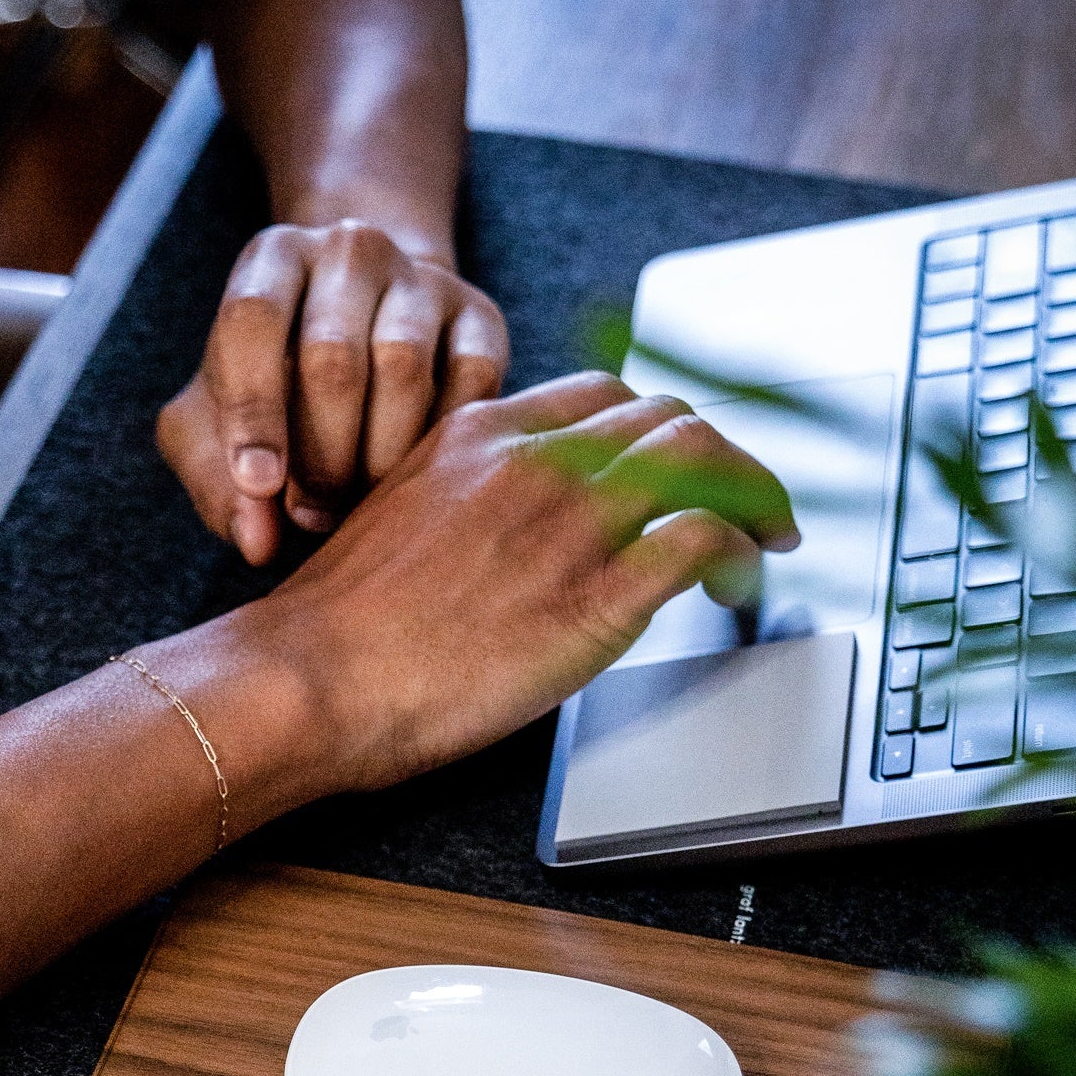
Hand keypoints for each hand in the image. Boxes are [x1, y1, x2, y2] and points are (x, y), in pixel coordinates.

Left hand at [155, 220, 508, 565]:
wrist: (364, 326)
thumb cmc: (274, 387)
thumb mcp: (215, 426)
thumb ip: (217, 482)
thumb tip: (258, 542)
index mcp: (272, 259)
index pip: (252, 320)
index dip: (252, 411)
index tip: (260, 486)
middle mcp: (349, 250)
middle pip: (333, 357)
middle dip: (319, 454)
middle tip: (312, 509)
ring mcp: (422, 277)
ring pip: (404, 371)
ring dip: (376, 459)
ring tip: (356, 499)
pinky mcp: (479, 317)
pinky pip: (470, 385)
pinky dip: (439, 444)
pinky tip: (412, 473)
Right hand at [200, 372, 799, 797]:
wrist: (310, 678)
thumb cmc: (338, 629)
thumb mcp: (395, 522)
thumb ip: (461, 501)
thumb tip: (503, 530)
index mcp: (481, 434)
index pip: (605, 396)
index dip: (656, 429)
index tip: (672, 468)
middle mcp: (536, 460)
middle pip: (668, 416)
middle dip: (718, 455)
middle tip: (737, 502)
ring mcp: (572, 522)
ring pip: (705, 457)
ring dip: (751, 491)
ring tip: (764, 534)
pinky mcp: (600, 595)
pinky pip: (708, 538)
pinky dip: (743, 550)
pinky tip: (740, 581)